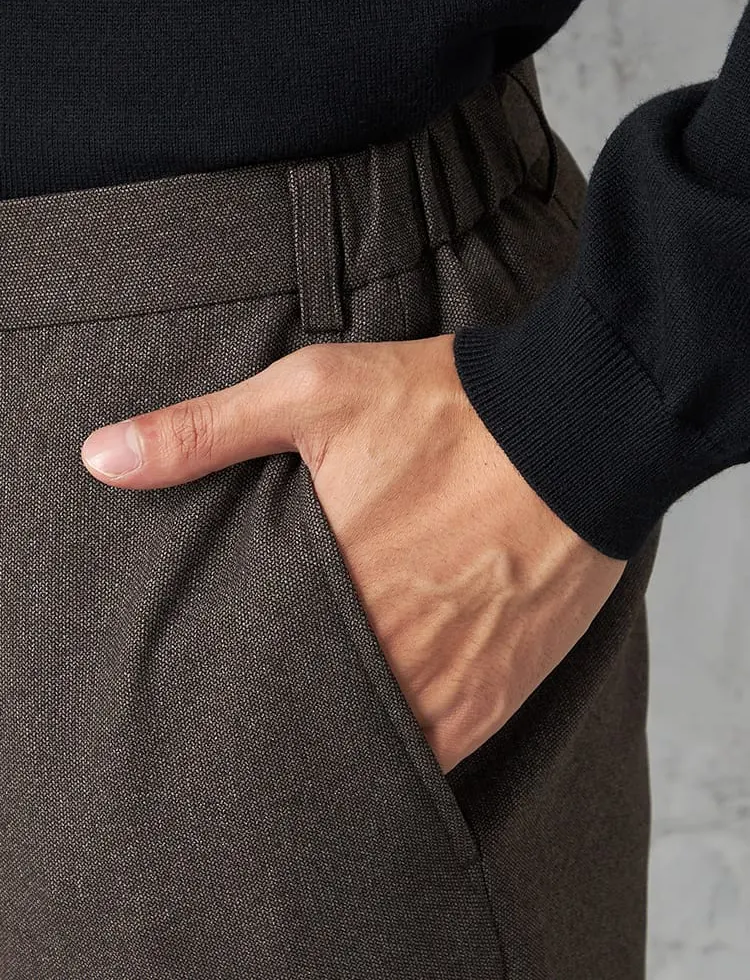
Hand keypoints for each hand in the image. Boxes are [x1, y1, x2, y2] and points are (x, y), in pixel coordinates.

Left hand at [80, 334, 626, 772]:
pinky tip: (388, 727)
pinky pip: (439, 753)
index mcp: (328, 581)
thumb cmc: (448, 408)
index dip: (225, 682)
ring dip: (344, 739)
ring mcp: (447, 679)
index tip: (212, 681)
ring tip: (319, 726)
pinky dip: (409, 749)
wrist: (577, 427)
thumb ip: (204, 432)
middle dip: (282, 711)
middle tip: (263, 705)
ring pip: (371, 747)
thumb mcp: (314, 393)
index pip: (247, 667)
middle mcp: (386, 647)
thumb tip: (102, 459)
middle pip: (308, 714)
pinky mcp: (499, 690)